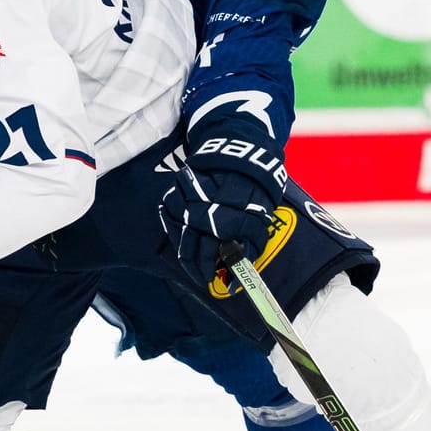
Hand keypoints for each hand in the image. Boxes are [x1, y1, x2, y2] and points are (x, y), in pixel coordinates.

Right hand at [159, 133, 285, 287]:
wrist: (238, 148)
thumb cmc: (254, 183)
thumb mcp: (261, 209)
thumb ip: (251, 236)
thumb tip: (242, 264)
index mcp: (233, 209)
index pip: (224, 249)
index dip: (225, 268)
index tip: (229, 282)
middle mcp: (207, 205)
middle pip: (197, 246)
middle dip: (202, 267)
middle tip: (205, 278)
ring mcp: (188, 197)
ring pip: (181, 236)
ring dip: (187, 255)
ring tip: (194, 268)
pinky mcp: (176, 190)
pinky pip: (170, 219)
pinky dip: (176, 234)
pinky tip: (183, 244)